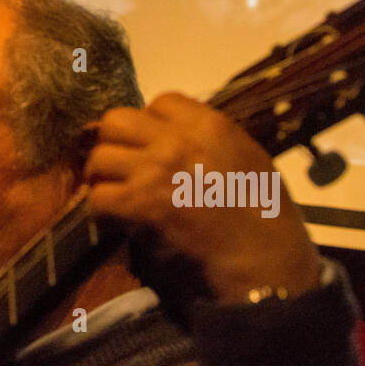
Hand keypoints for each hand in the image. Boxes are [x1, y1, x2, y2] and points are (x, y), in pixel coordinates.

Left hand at [83, 94, 321, 304]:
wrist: (265, 262)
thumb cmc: (266, 217)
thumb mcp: (248, 158)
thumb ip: (208, 140)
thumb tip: (174, 135)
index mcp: (208, 125)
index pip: (160, 102)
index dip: (152, 124)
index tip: (154, 146)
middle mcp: (176, 141)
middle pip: (116, 121)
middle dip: (115, 143)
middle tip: (124, 167)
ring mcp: (154, 171)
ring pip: (99, 158)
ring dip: (105, 179)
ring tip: (118, 196)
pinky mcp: (138, 206)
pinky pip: (97, 198)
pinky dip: (103, 212)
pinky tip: (119, 222)